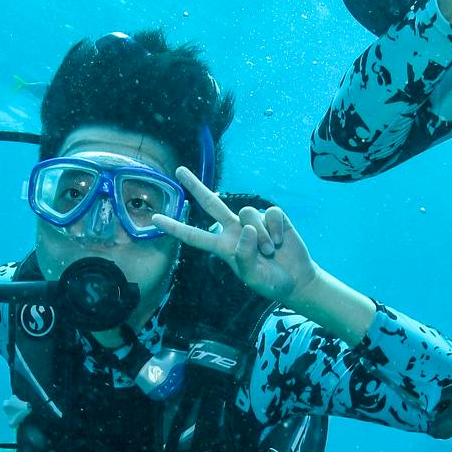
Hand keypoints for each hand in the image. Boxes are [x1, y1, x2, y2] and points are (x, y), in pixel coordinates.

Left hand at [151, 167, 317, 302]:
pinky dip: (276, 229)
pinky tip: (281, 241)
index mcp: (223, 247)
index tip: (155, 219)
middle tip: (177, 170)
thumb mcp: (253, 277)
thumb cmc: (270, 281)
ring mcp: (253, 221)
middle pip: (210, 204)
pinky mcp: (272, 216)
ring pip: (247, 213)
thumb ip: (245, 256)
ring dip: (262, 236)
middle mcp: (234, 230)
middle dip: (195, 186)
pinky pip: (269, 213)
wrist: (296, 279)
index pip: (195, 236)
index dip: (176, 228)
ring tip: (270, 252)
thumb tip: (247, 229)